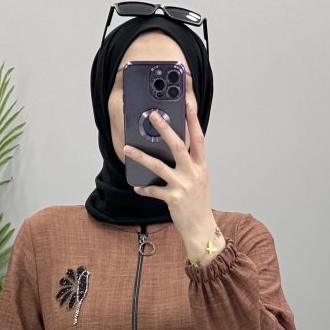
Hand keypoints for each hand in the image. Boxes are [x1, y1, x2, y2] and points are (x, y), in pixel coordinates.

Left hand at [124, 67, 216, 252]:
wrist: (202, 228)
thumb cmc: (198, 202)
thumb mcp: (199, 178)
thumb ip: (190, 162)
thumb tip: (175, 145)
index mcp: (201, 165)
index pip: (198, 136)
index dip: (193, 118)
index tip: (188, 101)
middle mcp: (194, 172)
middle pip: (178, 145)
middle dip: (164, 129)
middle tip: (152, 115)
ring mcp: (183, 185)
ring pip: (159, 166)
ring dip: (141, 156)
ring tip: (128, 148)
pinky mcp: (173, 198)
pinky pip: (154, 190)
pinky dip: (144, 188)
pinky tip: (136, 186)